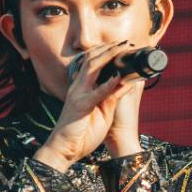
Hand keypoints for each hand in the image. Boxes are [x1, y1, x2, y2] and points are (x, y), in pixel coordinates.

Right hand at [34, 40, 143, 171]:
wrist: (64, 150)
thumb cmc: (82, 133)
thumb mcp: (103, 112)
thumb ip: (112, 96)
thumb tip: (126, 82)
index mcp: (82, 87)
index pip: (93, 62)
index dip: (107, 51)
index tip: (123, 45)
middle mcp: (78, 87)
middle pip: (92, 59)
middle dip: (109, 48)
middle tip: (126, 41)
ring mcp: (78, 95)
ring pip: (92, 68)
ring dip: (108, 56)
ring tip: (122, 49)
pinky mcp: (80, 106)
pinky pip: (96, 93)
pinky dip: (108, 85)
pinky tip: (118, 77)